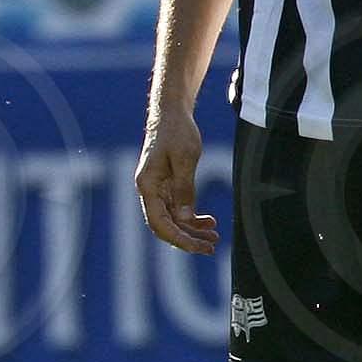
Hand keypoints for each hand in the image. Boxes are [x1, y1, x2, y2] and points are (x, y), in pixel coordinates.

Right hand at [134, 110, 214, 254]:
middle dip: (186, 239)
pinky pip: (176, 209)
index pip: (159, 222)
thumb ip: (185, 190)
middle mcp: (148, 190)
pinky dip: (191, 218)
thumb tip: (186, 219)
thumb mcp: (186, 159)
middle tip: (211, 248)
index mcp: (147, 184)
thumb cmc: (177, 132)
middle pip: (164, 226)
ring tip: (214, 237)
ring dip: (191, 231)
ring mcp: (156, 189)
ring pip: (171, 220)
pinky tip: (208, 222)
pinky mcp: (165, 186)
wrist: (171, 113)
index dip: (178, 239)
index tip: (198, 247)